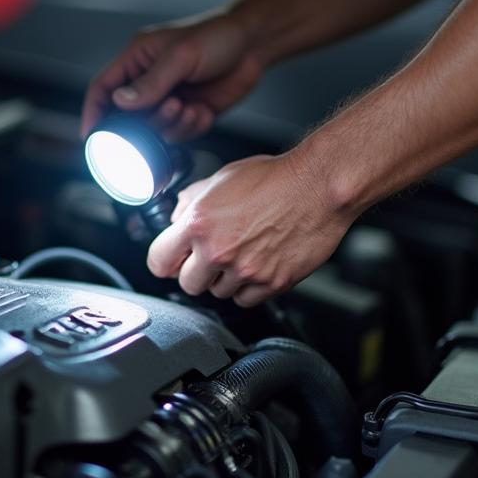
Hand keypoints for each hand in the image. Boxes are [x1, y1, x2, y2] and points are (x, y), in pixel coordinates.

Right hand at [80, 12, 261, 141]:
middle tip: (169, 110)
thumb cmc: (217, 37)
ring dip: (172, 125)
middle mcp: (149, 82)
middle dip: (146, 123)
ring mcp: (169, 99)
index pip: (103, 88)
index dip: (93, 111)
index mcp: (137, 60)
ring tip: (190, 108)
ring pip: (155, 129)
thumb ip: (150, 83)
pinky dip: (191, 127)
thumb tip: (119, 102)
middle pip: (129, 117)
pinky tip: (203, 111)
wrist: (253, 44)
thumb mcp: (181, 56)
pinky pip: (180, 134)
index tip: (90, 136)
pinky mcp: (189, 112)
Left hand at [146, 150, 352, 306]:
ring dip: (225, 279)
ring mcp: (245, 270)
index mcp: (198, 223)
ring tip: (243, 253)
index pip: (158, 260)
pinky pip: (246, 300)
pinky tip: (257, 264)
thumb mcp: (222, 177)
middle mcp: (218, 250)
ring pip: (218, 293)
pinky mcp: (271, 283)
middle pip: (188, 284)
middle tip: (212, 255)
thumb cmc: (275, 178)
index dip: (165, 260)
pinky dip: (248, 288)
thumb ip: (193, 200)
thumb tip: (177, 216)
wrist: (318, 186)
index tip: (172, 260)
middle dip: (196, 271)